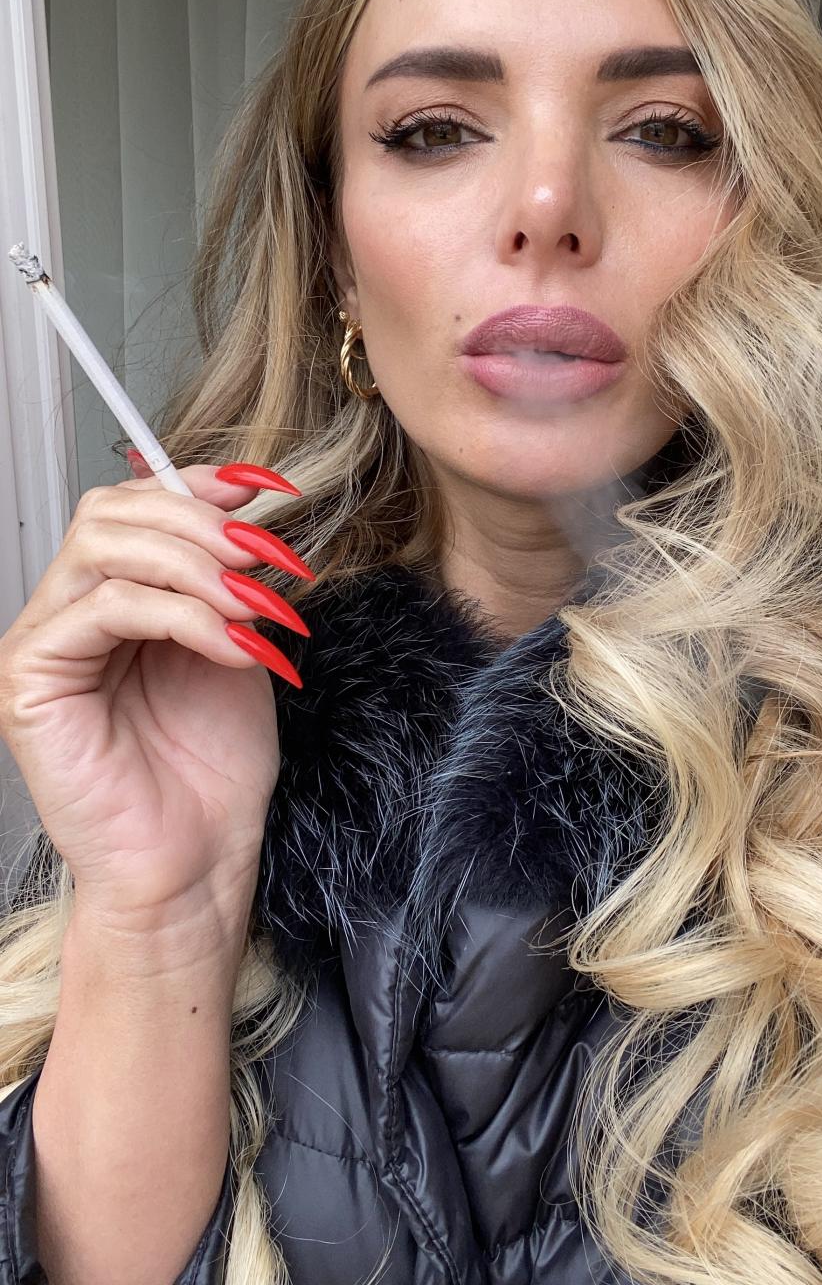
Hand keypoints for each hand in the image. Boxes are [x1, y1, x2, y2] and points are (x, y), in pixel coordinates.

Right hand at [0, 462, 311, 935]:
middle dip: (201, 522)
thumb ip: (229, 584)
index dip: (197, 484)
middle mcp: (66, 614)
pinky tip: (230, 646)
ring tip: (253, 606)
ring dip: (196, 566)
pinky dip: (181, 615)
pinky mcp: (31, 682)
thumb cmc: (210, 773)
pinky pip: (104, 608)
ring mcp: (41, 645)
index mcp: (111, 601)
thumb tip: (249, 516)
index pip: (132, 507)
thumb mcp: (236, 649)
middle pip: (111, 512)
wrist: (196, 862)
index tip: (265, 488)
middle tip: (264, 557)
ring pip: (104, 547)